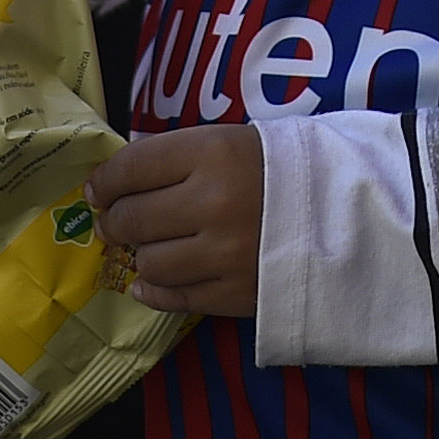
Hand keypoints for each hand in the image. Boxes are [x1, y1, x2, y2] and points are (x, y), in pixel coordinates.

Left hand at [86, 123, 263, 315]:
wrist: (341, 209)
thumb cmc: (279, 167)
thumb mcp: (230, 142)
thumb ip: (177, 157)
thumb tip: (119, 180)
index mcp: (213, 154)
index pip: (135, 166)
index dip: (106, 180)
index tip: (96, 190)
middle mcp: (212, 203)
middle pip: (133, 217)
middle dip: (114, 219)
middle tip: (115, 219)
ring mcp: (222, 253)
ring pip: (148, 261)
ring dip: (141, 253)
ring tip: (151, 244)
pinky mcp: (233, 293)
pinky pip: (173, 297)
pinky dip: (154, 289)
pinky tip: (152, 280)